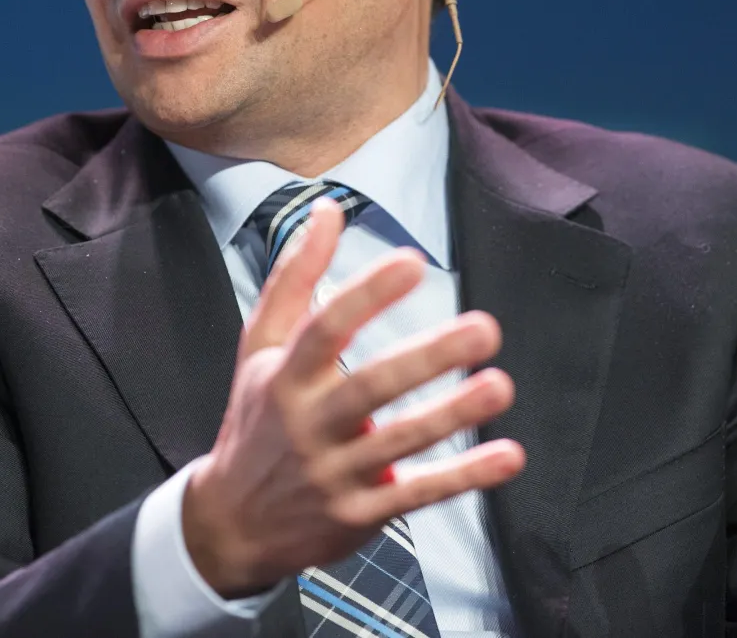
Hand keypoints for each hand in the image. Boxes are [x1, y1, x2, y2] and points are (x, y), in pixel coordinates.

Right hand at [183, 199, 526, 597]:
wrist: (231, 524)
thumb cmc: (257, 421)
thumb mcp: (259, 348)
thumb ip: (293, 278)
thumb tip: (326, 212)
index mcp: (285, 376)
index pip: (324, 329)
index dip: (366, 294)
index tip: (411, 262)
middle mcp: (308, 423)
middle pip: (370, 386)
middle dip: (428, 357)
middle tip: (483, 329)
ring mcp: (334, 472)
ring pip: (399, 441)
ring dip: (453, 415)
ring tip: (500, 386)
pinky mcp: (359, 514)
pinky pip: (417, 494)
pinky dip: (463, 477)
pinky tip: (506, 455)